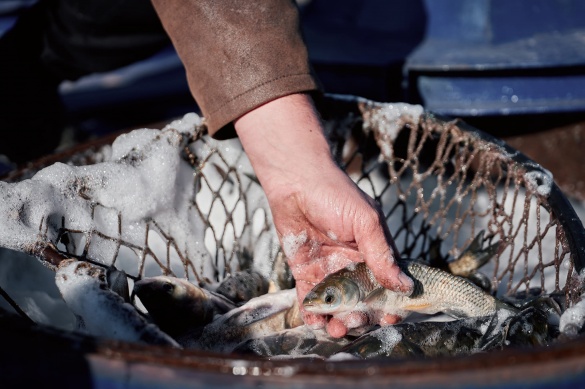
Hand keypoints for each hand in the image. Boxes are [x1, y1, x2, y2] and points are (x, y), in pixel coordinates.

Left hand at [235, 94, 412, 336]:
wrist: (296, 182)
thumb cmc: (336, 195)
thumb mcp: (366, 222)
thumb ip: (382, 254)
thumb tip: (404, 285)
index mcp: (373, 253)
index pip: (386, 285)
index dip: (389, 303)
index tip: (389, 318)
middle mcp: (352, 265)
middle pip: (362, 301)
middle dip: (361, 317)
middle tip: (355, 321)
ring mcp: (329, 270)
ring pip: (337, 305)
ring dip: (338, 320)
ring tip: (335, 328)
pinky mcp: (305, 271)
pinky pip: (310, 298)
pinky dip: (313, 313)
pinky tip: (315, 321)